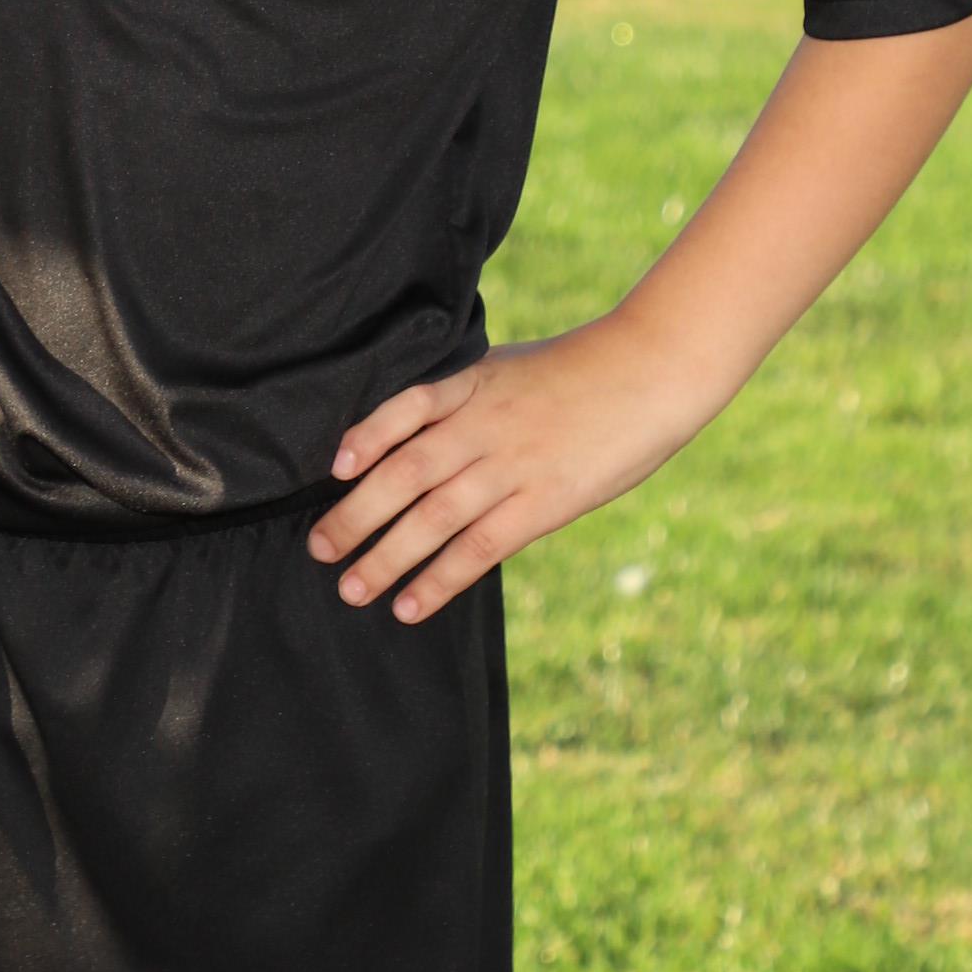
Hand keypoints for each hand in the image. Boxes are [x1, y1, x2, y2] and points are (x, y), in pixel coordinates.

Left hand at [307, 324, 705, 624]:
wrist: (652, 371)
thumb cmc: (580, 370)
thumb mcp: (510, 366)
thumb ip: (464, 397)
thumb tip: (415, 430)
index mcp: (471, 384)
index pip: (405, 409)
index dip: (366, 438)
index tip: (334, 469)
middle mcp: (482, 426)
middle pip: (404, 474)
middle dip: (355, 515)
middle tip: (319, 549)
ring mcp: (512, 466)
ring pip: (434, 517)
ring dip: (386, 557)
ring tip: (351, 589)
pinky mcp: (544, 503)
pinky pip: (480, 548)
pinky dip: (440, 579)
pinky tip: (410, 605)